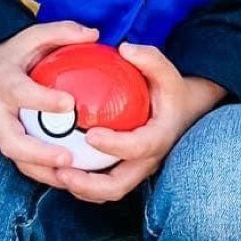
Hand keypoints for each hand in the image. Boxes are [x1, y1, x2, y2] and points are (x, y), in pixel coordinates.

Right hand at [0, 20, 108, 189]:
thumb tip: (94, 35)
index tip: (70, 104)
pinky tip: (74, 177)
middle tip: (68, 159)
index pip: (19, 93)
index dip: (42, 100)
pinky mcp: (8, 144)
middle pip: (10, 142)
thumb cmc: (16, 55)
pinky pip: (25, 164)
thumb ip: (62, 32)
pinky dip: (47, 173)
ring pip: (17, 160)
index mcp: (3, 82)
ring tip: (74, 177)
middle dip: (38, 154)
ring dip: (44, 172)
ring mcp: (0, 132)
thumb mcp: (33, 36)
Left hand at [49, 45, 224, 204]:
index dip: (114, 145)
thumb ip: (151, 59)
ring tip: (54, 174)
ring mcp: (136, 171)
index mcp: (159, 138)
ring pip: (108, 192)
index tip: (90, 134)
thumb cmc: (173, 92)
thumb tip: (125, 48)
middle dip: (88, 184)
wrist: (186, 113)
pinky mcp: (125, 173)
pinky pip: (102, 186)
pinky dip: (81, 183)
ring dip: (80, 188)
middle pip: (118, 186)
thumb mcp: (168, 73)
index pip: (137, 147)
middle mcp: (148, 162)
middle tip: (62, 171)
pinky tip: (58, 168)